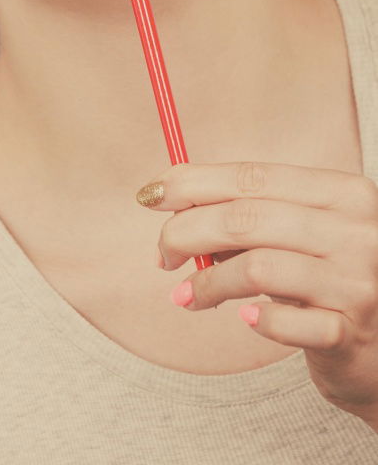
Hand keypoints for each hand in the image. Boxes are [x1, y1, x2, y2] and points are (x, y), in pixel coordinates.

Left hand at [136, 160, 377, 430]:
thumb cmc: (334, 279)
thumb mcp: (306, 232)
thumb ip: (251, 211)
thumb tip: (170, 195)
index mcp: (342, 193)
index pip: (251, 176)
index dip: (193, 183)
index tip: (151, 195)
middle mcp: (356, 231)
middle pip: (246, 219)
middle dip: (186, 232)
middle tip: (162, 253)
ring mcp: (358, 282)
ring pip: (256, 268)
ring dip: (208, 281)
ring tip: (187, 295)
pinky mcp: (352, 332)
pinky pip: (287, 323)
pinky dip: (257, 320)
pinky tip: (245, 319)